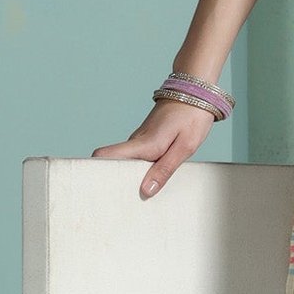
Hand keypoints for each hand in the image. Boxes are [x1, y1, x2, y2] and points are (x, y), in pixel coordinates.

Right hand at [92, 100, 214, 200]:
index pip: (104, 155)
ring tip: (140, 195)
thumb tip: (145, 191)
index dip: (96, 170)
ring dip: (129, 176)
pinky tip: (151, 178)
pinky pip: (137, 157)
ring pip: (125, 161)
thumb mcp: (185, 148)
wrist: (197, 93)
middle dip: (114, 181)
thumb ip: (164, 170)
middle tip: (126, 200)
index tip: (101, 189)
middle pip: (111, 162)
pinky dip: (140, 169)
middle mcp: (136, 141)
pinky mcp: (147, 140)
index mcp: (142, 144)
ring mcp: (140, 140)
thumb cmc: (193, 118)